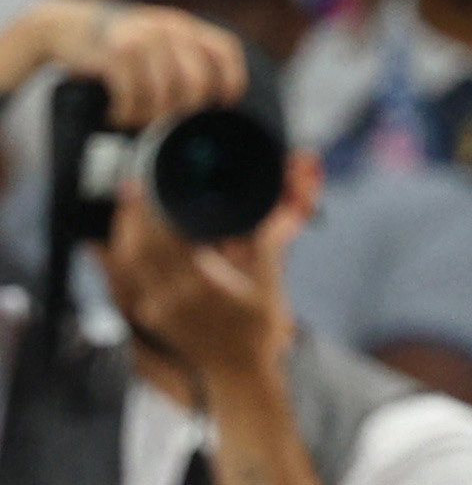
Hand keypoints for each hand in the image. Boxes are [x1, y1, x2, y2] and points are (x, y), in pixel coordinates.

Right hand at [16, 0, 246, 127]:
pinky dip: (125, 113)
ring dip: (148, 117)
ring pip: (163, 94)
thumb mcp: (156, 37)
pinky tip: (117, 115)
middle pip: (197, 81)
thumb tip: (205, 99)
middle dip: (185, 110)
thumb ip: (180, 55)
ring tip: (134, 119)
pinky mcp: (114, 53)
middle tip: (166, 122)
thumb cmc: (119, 42)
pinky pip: (131, 95)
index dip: (233, 78)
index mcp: (185, 26)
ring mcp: (142, 39)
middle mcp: (169, 29)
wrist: (68, 23)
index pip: (225, 50)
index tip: (226, 103)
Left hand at [106, 179, 287, 387]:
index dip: (153, 210)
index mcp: (203, 284)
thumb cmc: (258, 331)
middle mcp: (173, 297)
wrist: (239, 375)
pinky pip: (124, 286)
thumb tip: (279, 208)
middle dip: (131, 215)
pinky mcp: (152, 319)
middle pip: (139, 249)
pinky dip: (112, 264)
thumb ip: (269, 243)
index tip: (148, 185)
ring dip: (121, 236)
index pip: (168, 238)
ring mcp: (158, 310)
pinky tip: (104, 249)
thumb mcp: (269, 283)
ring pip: (127, 267)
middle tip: (130, 187)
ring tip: (120, 210)